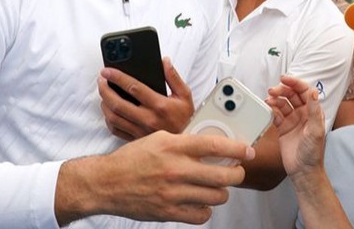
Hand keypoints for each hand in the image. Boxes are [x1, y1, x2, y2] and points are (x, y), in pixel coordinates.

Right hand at [54, 130, 253, 225]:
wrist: (106, 183)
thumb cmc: (133, 158)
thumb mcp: (158, 139)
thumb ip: (184, 141)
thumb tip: (211, 144)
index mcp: (174, 146)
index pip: (214, 145)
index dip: (237, 148)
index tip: (247, 151)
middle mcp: (176, 169)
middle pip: (223, 175)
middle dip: (236, 174)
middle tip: (235, 171)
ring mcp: (173, 193)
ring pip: (216, 197)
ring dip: (221, 192)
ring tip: (217, 187)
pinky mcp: (168, 212)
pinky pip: (201, 216)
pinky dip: (205, 210)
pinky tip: (201, 202)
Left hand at [99, 57, 194, 139]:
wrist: (185, 143)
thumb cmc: (185, 118)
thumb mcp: (185, 95)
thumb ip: (173, 77)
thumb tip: (164, 62)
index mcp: (160, 105)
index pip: (133, 87)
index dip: (117, 77)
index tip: (107, 71)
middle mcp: (148, 119)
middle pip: (118, 103)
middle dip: (105, 90)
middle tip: (101, 80)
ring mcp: (140, 131)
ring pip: (114, 117)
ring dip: (104, 103)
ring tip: (103, 93)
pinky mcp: (136, 139)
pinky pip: (116, 129)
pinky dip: (108, 119)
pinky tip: (109, 110)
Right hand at [265, 76, 324, 177]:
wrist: (303, 171)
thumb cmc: (313, 153)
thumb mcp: (316, 131)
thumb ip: (314, 111)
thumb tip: (313, 92)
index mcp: (313, 111)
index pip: (304, 91)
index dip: (295, 82)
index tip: (284, 79)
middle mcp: (303, 113)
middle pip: (291, 95)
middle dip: (282, 90)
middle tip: (272, 90)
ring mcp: (292, 120)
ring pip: (282, 103)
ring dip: (275, 99)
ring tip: (268, 99)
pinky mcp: (283, 128)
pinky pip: (275, 114)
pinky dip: (270, 110)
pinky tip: (267, 109)